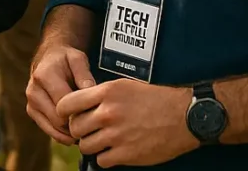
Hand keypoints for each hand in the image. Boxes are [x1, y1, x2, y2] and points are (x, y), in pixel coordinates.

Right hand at [27, 42, 96, 144]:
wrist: (48, 58)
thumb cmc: (66, 60)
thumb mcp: (78, 59)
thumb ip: (84, 75)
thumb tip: (92, 93)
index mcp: (44, 76)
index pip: (65, 105)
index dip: (83, 112)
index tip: (98, 113)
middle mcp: (33, 91)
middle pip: (59, 120)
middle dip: (78, 124)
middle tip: (95, 122)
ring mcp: (31, 103)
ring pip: (55, 129)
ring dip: (72, 131)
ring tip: (87, 125)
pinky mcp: (31, 111)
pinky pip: (50, 131)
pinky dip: (64, 134)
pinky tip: (76, 128)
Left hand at [57, 79, 196, 166]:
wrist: (185, 115)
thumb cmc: (156, 99)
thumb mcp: (123, 87)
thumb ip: (100, 95)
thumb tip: (80, 105)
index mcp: (105, 93)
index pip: (66, 103)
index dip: (63, 112)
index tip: (66, 116)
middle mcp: (108, 113)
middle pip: (75, 127)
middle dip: (79, 130)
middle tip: (89, 131)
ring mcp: (116, 135)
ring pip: (85, 146)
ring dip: (91, 145)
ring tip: (102, 141)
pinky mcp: (127, 154)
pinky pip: (101, 161)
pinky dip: (105, 158)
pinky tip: (114, 151)